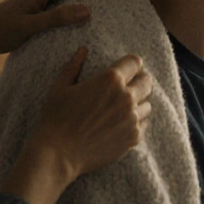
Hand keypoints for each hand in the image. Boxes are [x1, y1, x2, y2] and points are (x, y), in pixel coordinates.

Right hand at [0, 47, 153, 203]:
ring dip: (138, 103)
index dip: (131, 64)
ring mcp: (132, 118)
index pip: (135, 62)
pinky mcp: (134, 137)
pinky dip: (136, 122)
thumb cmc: (56, 118)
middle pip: (147, 82)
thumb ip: (73, 66)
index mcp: (110, 79)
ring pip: (148, 104)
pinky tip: (121, 124)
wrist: (59, 154)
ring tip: (123, 108)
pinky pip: (144, 124)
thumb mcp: (60, 87)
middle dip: (139, 81)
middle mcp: (126, 97)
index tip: (126, 69)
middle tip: (128, 87)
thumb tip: (82, 49)